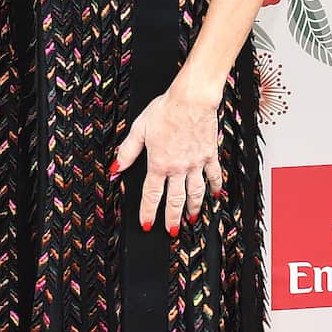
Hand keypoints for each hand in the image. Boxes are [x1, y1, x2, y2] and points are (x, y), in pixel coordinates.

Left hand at [112, 85, 221, 235]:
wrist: (192, 99)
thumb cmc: (166, 110)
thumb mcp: (139, 129)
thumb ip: (127, 151)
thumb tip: (115, 168)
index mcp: (159, 163)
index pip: (151, 194)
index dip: (148, 211)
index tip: (147, 223)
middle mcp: (178, 167)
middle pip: (175, 200)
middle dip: (172, 218)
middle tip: (172, 231)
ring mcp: (196, 163)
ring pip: (195, 193)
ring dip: (193, 208)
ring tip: (192, 219)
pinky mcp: (210, 155)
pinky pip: (214, 175)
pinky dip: (215, 187)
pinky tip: (216, 195)